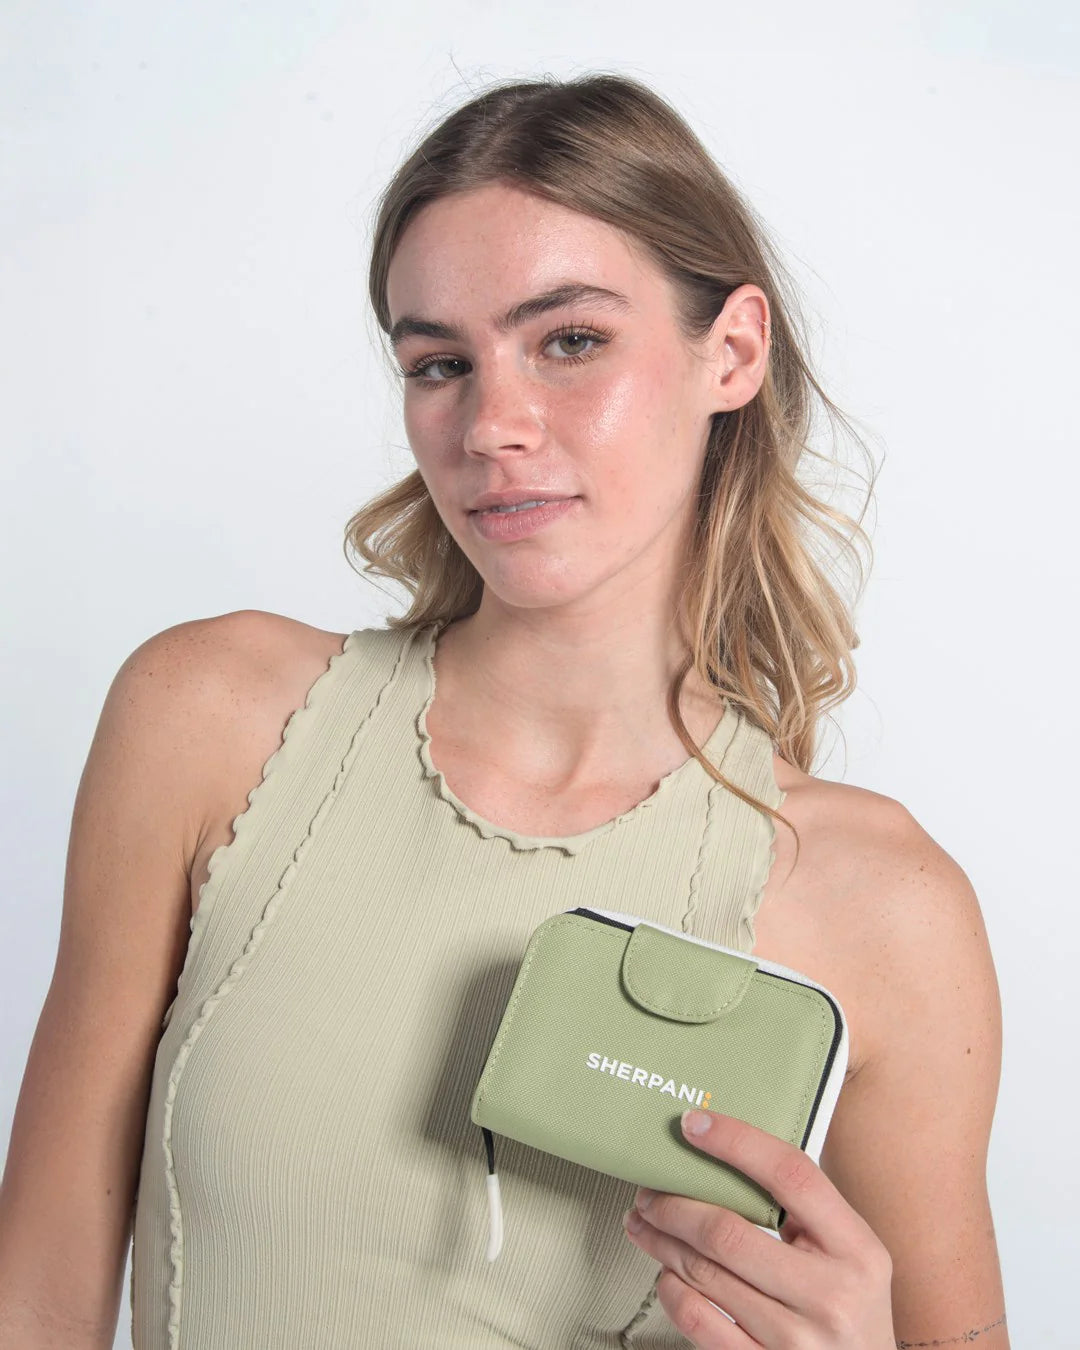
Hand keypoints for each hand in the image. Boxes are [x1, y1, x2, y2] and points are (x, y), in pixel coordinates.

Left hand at [622, 1108, 894, 1347]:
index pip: (790, 1176)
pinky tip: (666, 1274)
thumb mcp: (851, 1254)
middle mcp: (830, 1296)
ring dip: (661, 1241)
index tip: (695, 1124)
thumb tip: (728, 1154)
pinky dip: (670, 1290)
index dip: (736, 1142)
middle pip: (727, 1232)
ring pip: (703, 1275)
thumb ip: (805, 1209)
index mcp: (857, 1250)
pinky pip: (697, 1321)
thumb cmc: (851, 1309)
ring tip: (646, 1224)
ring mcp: (796, 1340)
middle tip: (650, 1191)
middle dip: (673, 1205)